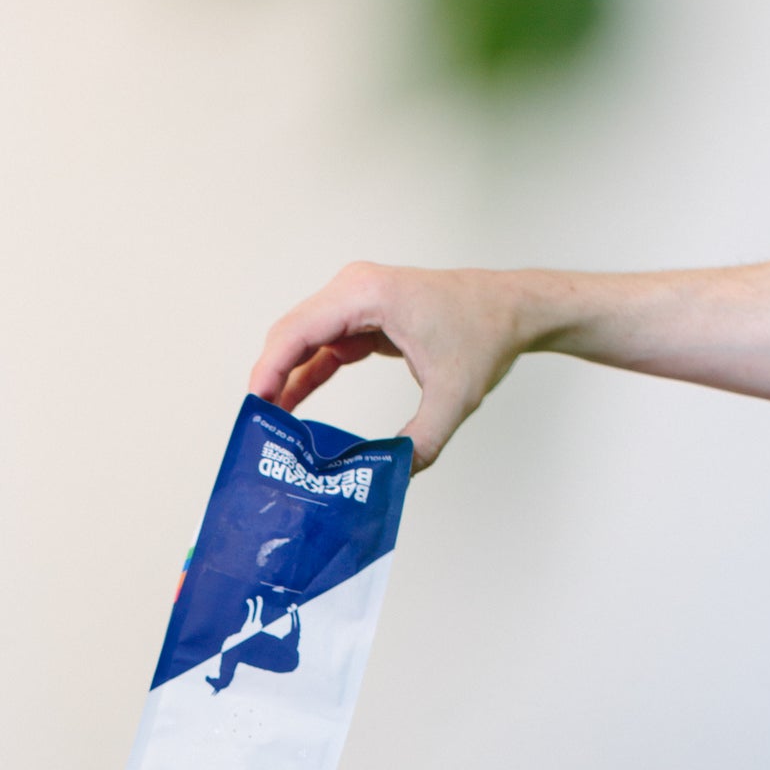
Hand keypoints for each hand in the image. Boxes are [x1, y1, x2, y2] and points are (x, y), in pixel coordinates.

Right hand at [249, 261, 531, 470]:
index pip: (298, 331)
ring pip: (303, 340)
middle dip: (271, 378)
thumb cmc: (486, 334)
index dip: (269, 369)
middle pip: (291, 333)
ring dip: (286, 378)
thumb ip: (421, 441)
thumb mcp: (454, 396)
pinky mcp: (364, 316)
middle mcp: (355, 289)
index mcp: (369, 295)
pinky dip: (308, 374)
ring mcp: (357, 300)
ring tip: (271, 424)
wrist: (514, 309)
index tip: (256, 408)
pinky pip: (323, 346)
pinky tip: (295, 408)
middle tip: (258, 426)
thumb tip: (391, 480)